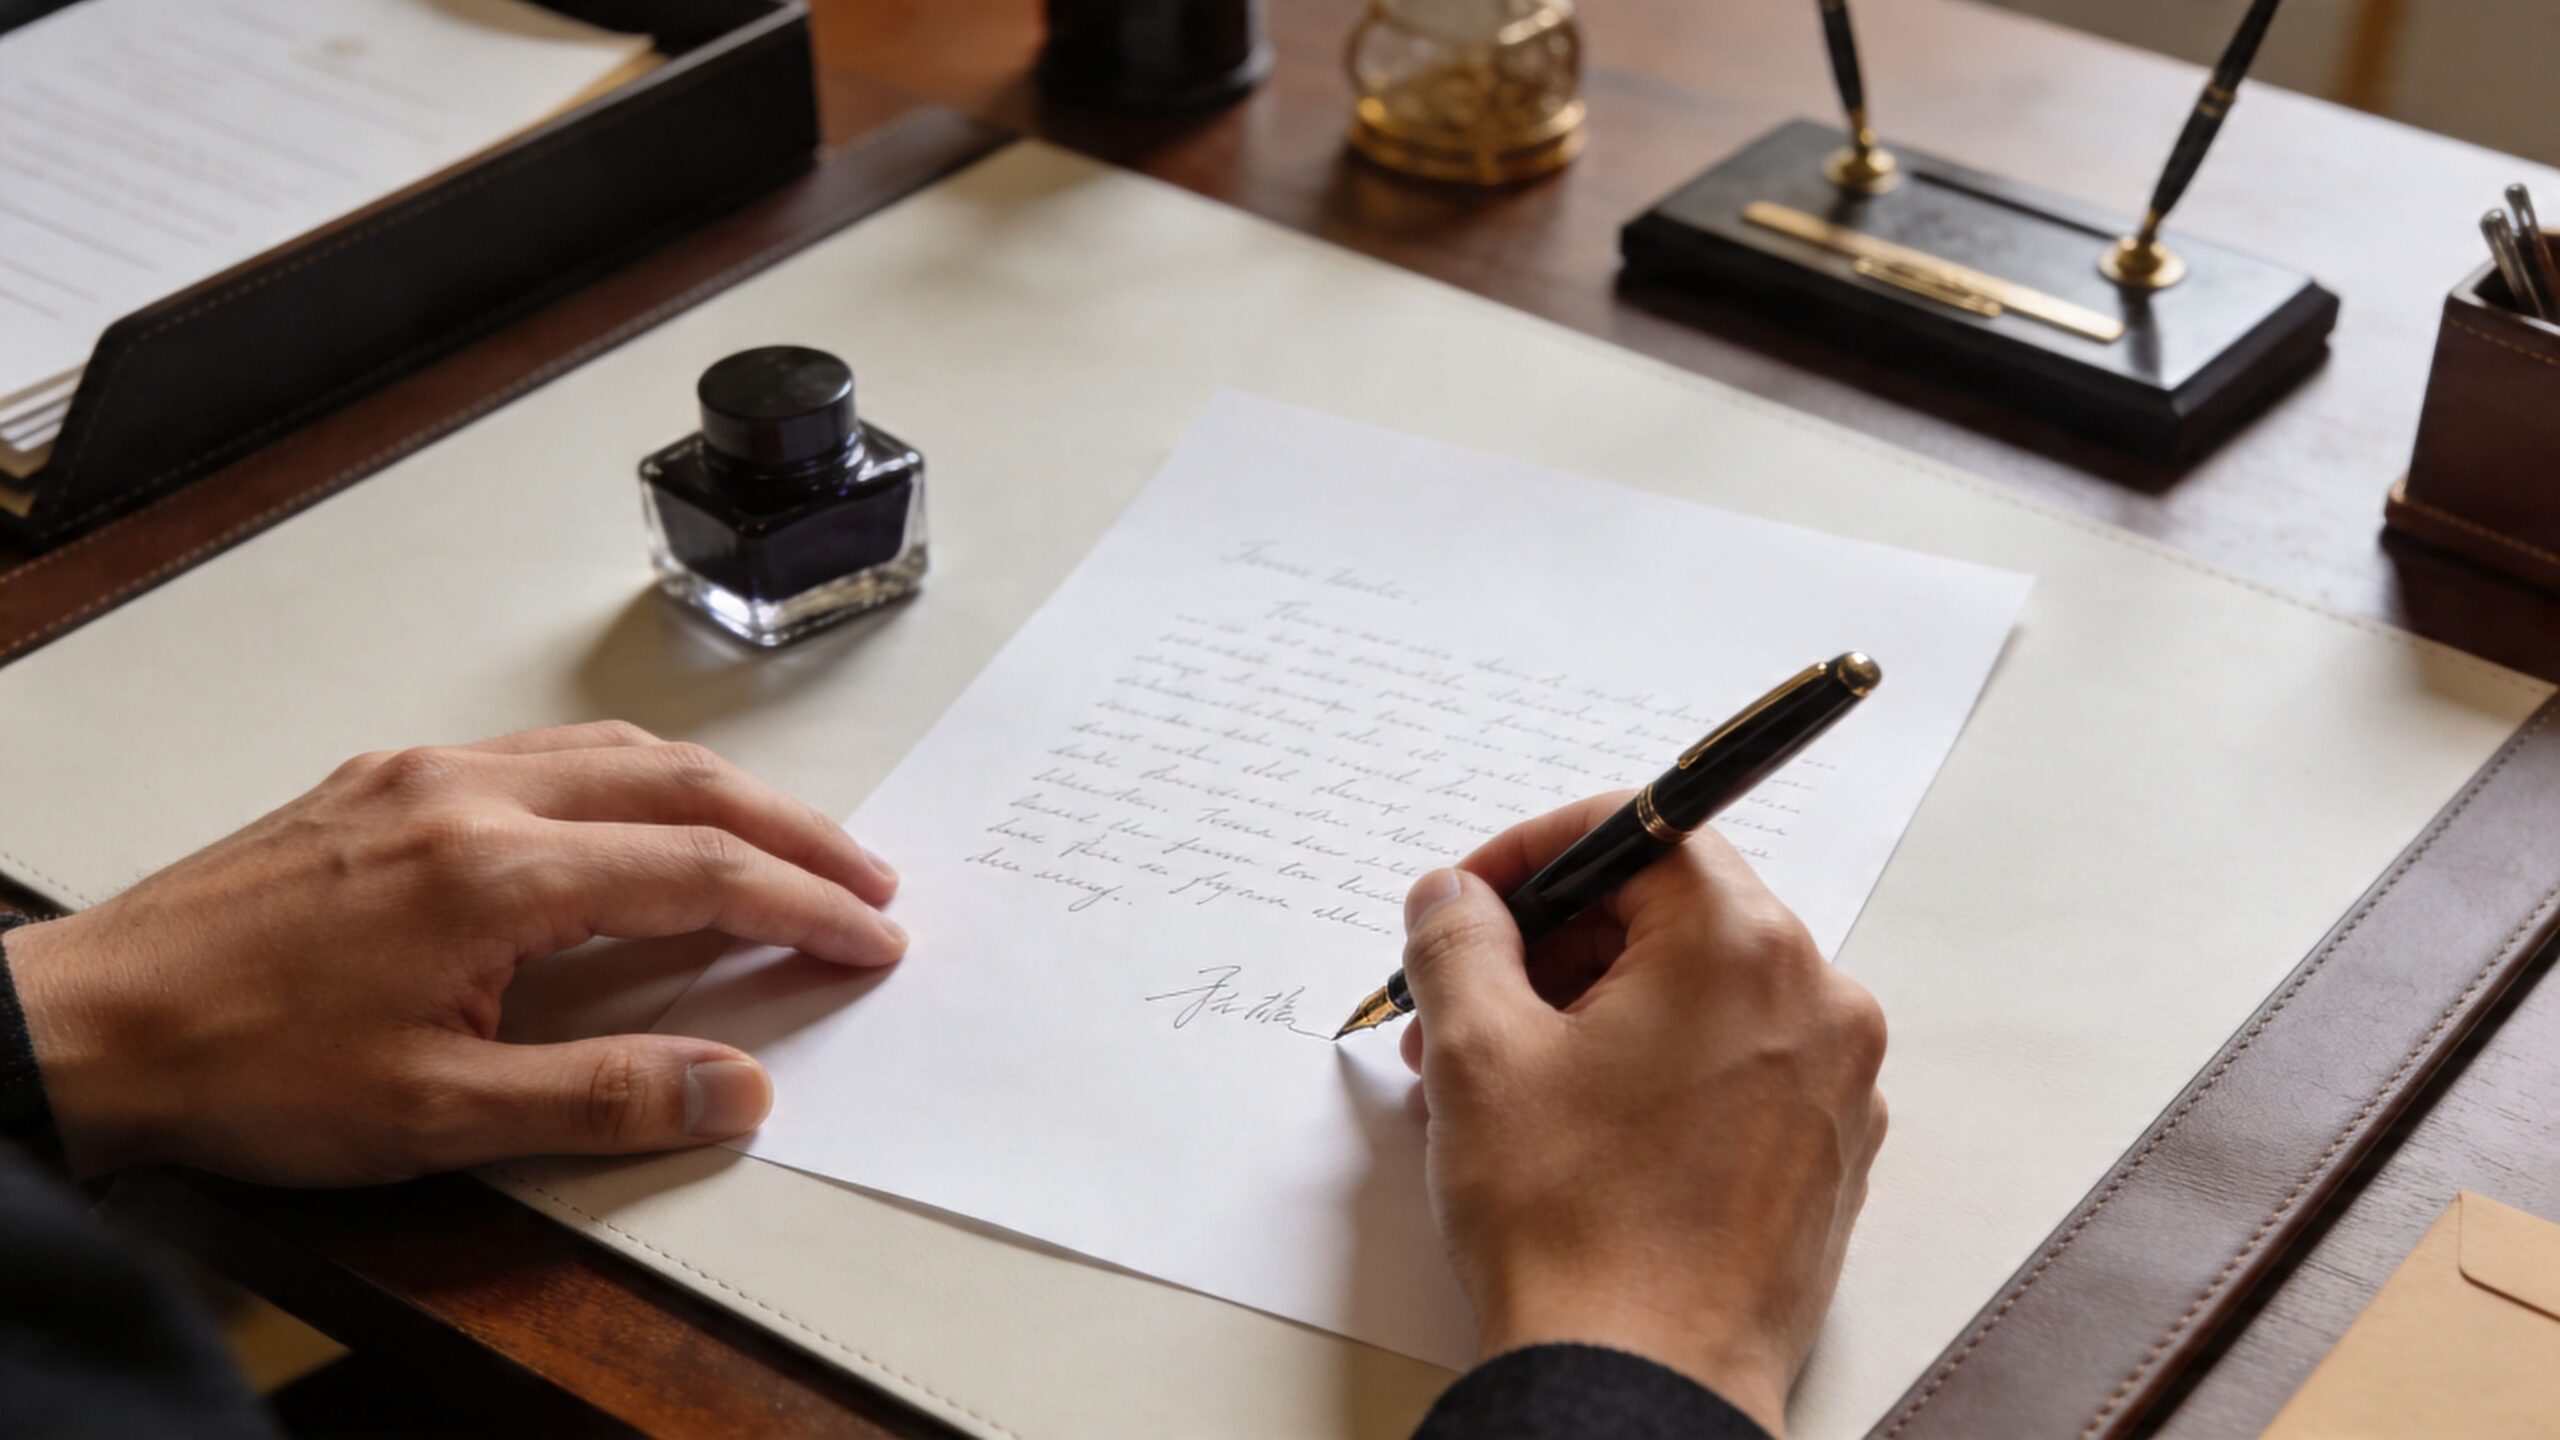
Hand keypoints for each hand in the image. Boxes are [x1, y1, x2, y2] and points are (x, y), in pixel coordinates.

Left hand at [4, 722, 903, 1185]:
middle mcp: (467, 795)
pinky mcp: (379, 780)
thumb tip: (735, 1088)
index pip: (700, 870)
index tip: (871, 934)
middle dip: (791, 831)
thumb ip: (602, 1096)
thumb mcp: (435, 1118)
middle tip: (865, 877)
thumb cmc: (243, 1069)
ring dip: (715, 793)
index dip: (805, 905)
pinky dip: (629, 776)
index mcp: (495, 871)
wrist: (87, 1023)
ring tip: (779, 843)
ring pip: (613, 751)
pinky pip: (541, 752)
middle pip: (680, 785)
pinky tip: (634, 815)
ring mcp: (420, 775)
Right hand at [1397, 792, 1886, 1436]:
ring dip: (1589, 1015)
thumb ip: (1458, 938)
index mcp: (1745, 948)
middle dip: (1551, 948)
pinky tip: (1570, 1131)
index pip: (1639, 832)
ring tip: (1496, 1081)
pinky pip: (1730, 1072)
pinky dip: (1649, 1075)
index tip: (1468, 900)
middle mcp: (1817, 1002)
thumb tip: (1455, 898)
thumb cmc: (1575, 1229)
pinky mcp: (1824, 1159)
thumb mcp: (1477, 1052)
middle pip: (1669, 917)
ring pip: (1695, 1000)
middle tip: (1460, 1000)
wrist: (1639, 1387)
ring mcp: (1833, 1087)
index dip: (1532, 854)